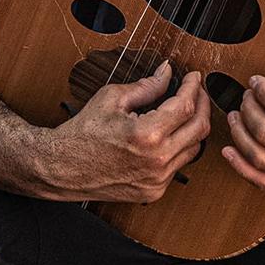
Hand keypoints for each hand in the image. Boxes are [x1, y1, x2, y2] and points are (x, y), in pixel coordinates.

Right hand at [45, 62, 211, 203]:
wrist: (62, 167)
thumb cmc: (82, 133)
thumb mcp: (112, 98)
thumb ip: (146, 86)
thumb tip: (167, 73)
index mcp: (147, 135)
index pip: (186, 107)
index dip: (194, 88)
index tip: (193, 78)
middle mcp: (157, 161)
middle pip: (200, 128)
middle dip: (202, 104)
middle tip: (196, 91)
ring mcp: (157, 180)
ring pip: (194, 149)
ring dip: (194, 127)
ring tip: (185, 110)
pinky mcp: (154, 191)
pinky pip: (179, 165)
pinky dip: (179, 147)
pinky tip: (171, 134)